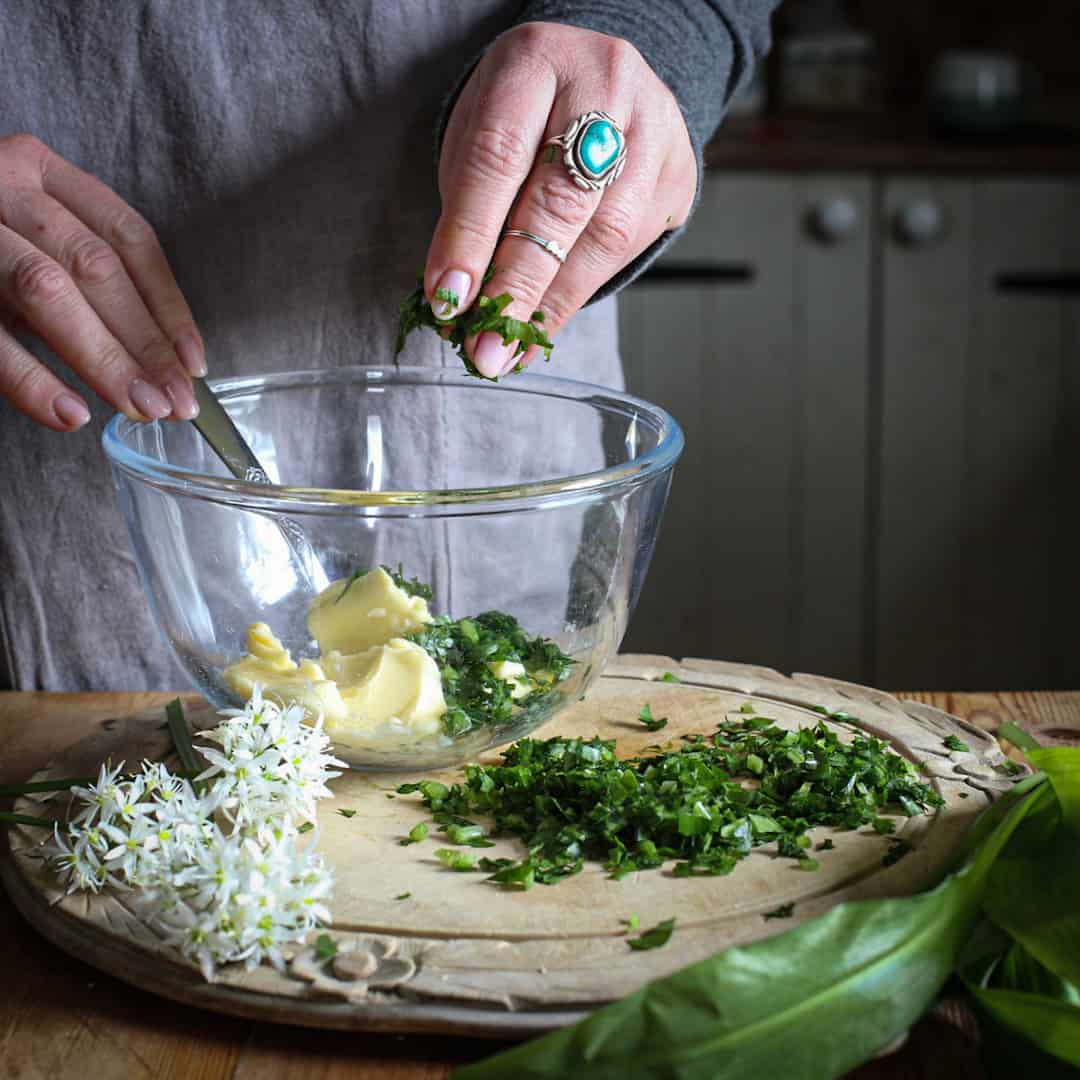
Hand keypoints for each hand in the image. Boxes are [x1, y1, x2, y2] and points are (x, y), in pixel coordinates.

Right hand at [0, 134, 205, 430]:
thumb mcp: (33, 244)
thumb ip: (86, 281)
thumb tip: (159, 361)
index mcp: (42, 172)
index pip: (128, 237)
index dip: (168, 305)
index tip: (193, 363)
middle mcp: (2, 184)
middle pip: (96, 267)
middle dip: (145, 344)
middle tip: (176, 402)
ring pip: (47, 291)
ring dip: (103, 359)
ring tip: (140, 407)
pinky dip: (32, 379)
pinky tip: (70, 413)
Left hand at [424, 22, 695, 377]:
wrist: (601, 80)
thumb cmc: (526, 113)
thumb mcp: (481, 132)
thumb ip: (470, 206)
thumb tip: (458, 300)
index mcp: (537, 61)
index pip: (498, 156)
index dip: (470, 234)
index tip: (448, 299)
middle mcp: (606, 86)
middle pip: (559, 201)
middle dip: (517, 286)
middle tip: (486, 350)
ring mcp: (654, 129)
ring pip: (604, 235)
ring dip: (551, 303)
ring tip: (511, 349)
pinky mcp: (679, 173)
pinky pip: (630, 248)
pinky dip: (580, 293)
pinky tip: (545, 322)